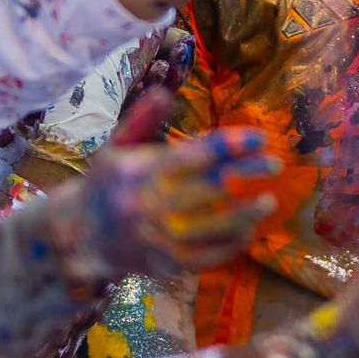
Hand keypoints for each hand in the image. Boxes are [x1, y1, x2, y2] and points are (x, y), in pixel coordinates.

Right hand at [52, 126, 281, 284]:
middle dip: (248, 173)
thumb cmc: (106, 184)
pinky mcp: (169, 265)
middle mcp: (153, 206)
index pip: (198, 155)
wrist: (83, 236)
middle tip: (276, 164)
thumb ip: (142, 120)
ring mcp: (162, 239)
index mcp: (142, 172)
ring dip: (247, 212)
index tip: (260, 138)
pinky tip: (249, 230)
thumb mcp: (116, 147)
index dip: (232, 144)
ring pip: (216, 225)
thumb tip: (164, 92)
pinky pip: (209, 256)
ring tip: (270, 199)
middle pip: (214, 187)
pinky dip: (232, 244)